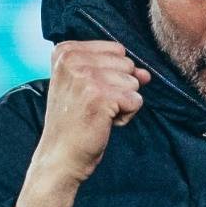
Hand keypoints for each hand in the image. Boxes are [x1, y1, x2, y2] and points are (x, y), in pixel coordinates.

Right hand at [34, 40, 151, 184]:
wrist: (60, 157)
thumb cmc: (75, 121)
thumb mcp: (89, 86)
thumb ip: (118, 71)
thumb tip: (145, 73)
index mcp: (66, 51)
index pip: (116, 49)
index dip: (112, 73)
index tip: (89, 92)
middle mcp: (72, 60)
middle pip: (127, 63)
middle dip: (119, 87)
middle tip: (93, 105)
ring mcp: (85, 77)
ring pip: (133, 82)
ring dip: (122, 102)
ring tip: (97, 113)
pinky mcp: (101, 96)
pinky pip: (136, 100)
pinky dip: (126, 115)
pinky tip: (104, 122)